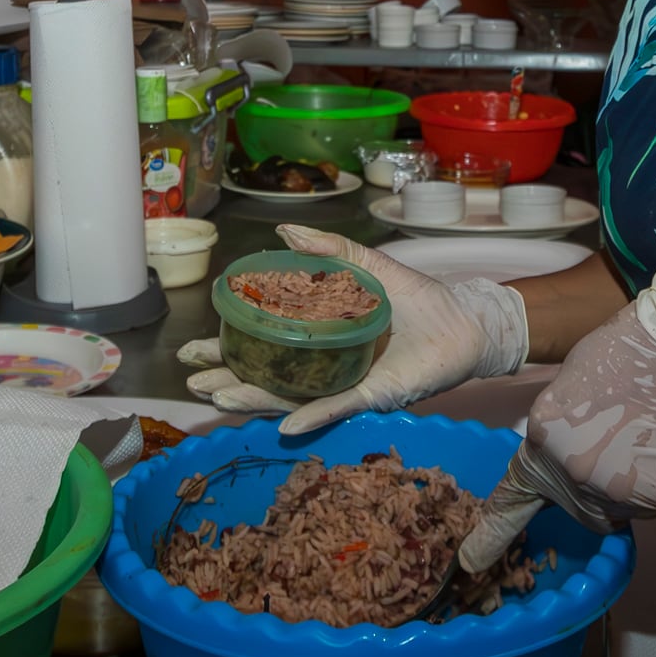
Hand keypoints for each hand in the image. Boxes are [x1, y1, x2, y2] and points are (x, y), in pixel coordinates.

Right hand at [182, 225, 528, 435]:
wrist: (464, 322)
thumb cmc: (418, 299)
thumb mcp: (367, 265)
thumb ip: (329, 249)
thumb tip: (283, 232)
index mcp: (317, 338)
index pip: (262, 346)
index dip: (226, 349)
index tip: (192, 351)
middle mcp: (324, 367)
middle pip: (265, 378)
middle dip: (226, 380)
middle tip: (191, 382)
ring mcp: (344, 385)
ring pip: (290, 398)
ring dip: (255, 399)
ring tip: (220, 396)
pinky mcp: (372, 397)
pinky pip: (336, 409)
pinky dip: (311, 417)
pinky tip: (284, 424)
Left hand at [459, 282, 655, 571]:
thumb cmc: (632, 347)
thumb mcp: (573, 382)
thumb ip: (562, 427)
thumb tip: (570, 448)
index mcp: (544, 441)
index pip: (515, 495)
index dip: (493, 530)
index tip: (473, 560)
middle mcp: (577, 477)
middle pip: (581, 510)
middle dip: (592, 489)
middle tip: (618, 447)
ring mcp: (623, 493)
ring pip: (623, 508)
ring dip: (631, 487)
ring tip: (650, 436)